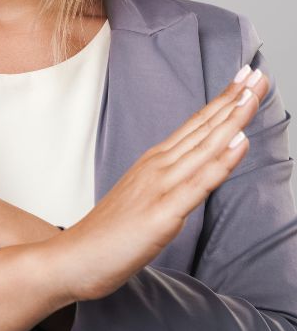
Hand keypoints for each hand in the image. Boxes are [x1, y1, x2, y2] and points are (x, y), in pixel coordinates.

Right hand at [50, 66, 268, 302]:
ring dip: (231, 119)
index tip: (245, 77)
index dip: (222, 101)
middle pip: (202, 128)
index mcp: (153, 164)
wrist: (73, 258)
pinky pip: (197, 184)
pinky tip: (239, 142)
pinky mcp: (161, 213)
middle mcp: (157, 168)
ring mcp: (158, 188)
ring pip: (203, 147)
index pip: (195, 126)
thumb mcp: (142, 199)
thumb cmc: (107, 234)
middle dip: (233, 100)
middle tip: (257, 73)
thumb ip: (167, 182)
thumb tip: (193, 169)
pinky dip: (220, 161)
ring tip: (252, 94)